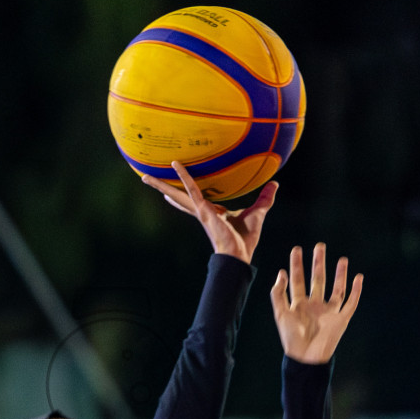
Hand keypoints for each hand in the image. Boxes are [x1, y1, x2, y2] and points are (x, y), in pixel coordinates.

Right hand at [140, 161, 277, 264]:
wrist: (239, 254)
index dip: (183, 195)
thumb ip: (265, 198)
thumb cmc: (246, 239)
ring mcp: (200, 211)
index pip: (195, 201)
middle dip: (163, 189)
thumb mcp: (258, 212)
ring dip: (161, 185)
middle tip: (147, 179)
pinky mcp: (202, 210)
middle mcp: (202, 211)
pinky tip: (176, 164)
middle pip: (179, 197)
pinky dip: (185, 176)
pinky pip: (192, 189)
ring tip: (144, 176)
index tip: (171, 193)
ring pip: (178, 193)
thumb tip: (275, 184)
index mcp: (212, 213)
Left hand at [270, 243, 361, 363]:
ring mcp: (329, 311)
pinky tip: (358, 278)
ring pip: (337, 288)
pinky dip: (356, 291)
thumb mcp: (281, 313)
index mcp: (299, 304)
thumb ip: (278, 294)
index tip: (297, 249)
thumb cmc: (292, 338)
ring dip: (339, 274)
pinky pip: (351, 302)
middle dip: (318, 263)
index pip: (298, 280)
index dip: (297, 265)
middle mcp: (315, 305)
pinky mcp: (341, 319)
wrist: (306, 357)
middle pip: (318, 280)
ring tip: (342, 259)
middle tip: (320, 246)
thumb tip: (281, 273)